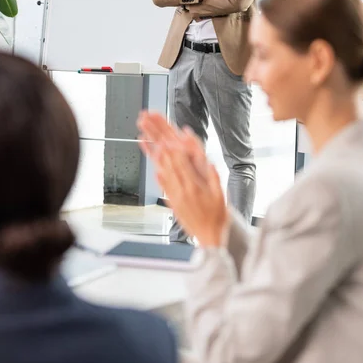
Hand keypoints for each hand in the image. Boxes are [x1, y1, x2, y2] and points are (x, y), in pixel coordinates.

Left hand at [137, 112, 227, 246]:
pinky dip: (157, 171)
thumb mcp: (220, 195)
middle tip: (147, 123)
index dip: (169, 145)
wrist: (211, 238)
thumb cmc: (218, 217)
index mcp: (192, 186)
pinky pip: (162, 183)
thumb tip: (207, 160)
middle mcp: (180, 189)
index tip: (162, 133)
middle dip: (156, 139)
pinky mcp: (172, 201)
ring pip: (160, 168)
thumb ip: (213, 176)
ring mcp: (174, 195)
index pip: (178, 161)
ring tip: (142, 135)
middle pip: (166, 159)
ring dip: (151, 151)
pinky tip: (152, 162)